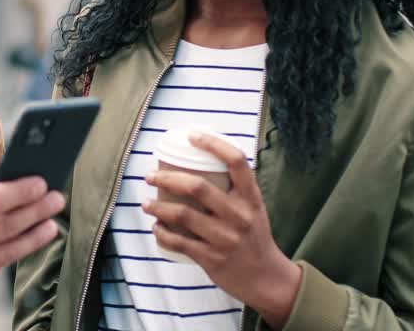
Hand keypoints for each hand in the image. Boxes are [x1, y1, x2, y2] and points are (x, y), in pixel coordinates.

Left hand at [142, 132, 301, 329]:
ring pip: (183, 214)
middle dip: (167, 178)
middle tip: (151, 176)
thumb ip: (236, 190)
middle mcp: (239, 216)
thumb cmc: (254, 238)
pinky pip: (179, 242)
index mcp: (251, 199)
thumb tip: (203, 163)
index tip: (192, 135)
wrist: (266, 279)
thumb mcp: (254, 209)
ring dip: (158, 207)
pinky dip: (162, 233)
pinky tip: (156, 227)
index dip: (213, 143)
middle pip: (198, 187)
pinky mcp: (212, 258)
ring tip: (147, 203)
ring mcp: (225, 238)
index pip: (236, 162)